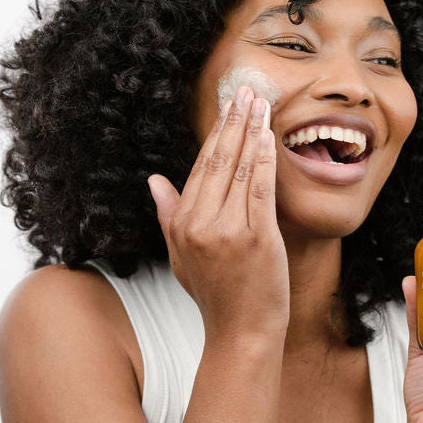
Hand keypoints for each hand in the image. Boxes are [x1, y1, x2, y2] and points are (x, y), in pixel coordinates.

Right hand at [147, 85, 289, 340]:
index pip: (200, 167)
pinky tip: (269, 135)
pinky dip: (265, 159)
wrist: (241, 333)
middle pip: (219, 161)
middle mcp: (200, 224)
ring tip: (260, 103)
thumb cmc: (214, 293)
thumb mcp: (180, 255)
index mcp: (182, 224)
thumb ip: (167, 214)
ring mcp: (229, 231)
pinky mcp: (258, 238)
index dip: (216, 133)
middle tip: (245, 90)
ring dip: (251, 131)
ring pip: (241, 168)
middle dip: (233, 120)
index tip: (227, 106)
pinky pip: (261, 189)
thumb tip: (154, 180)